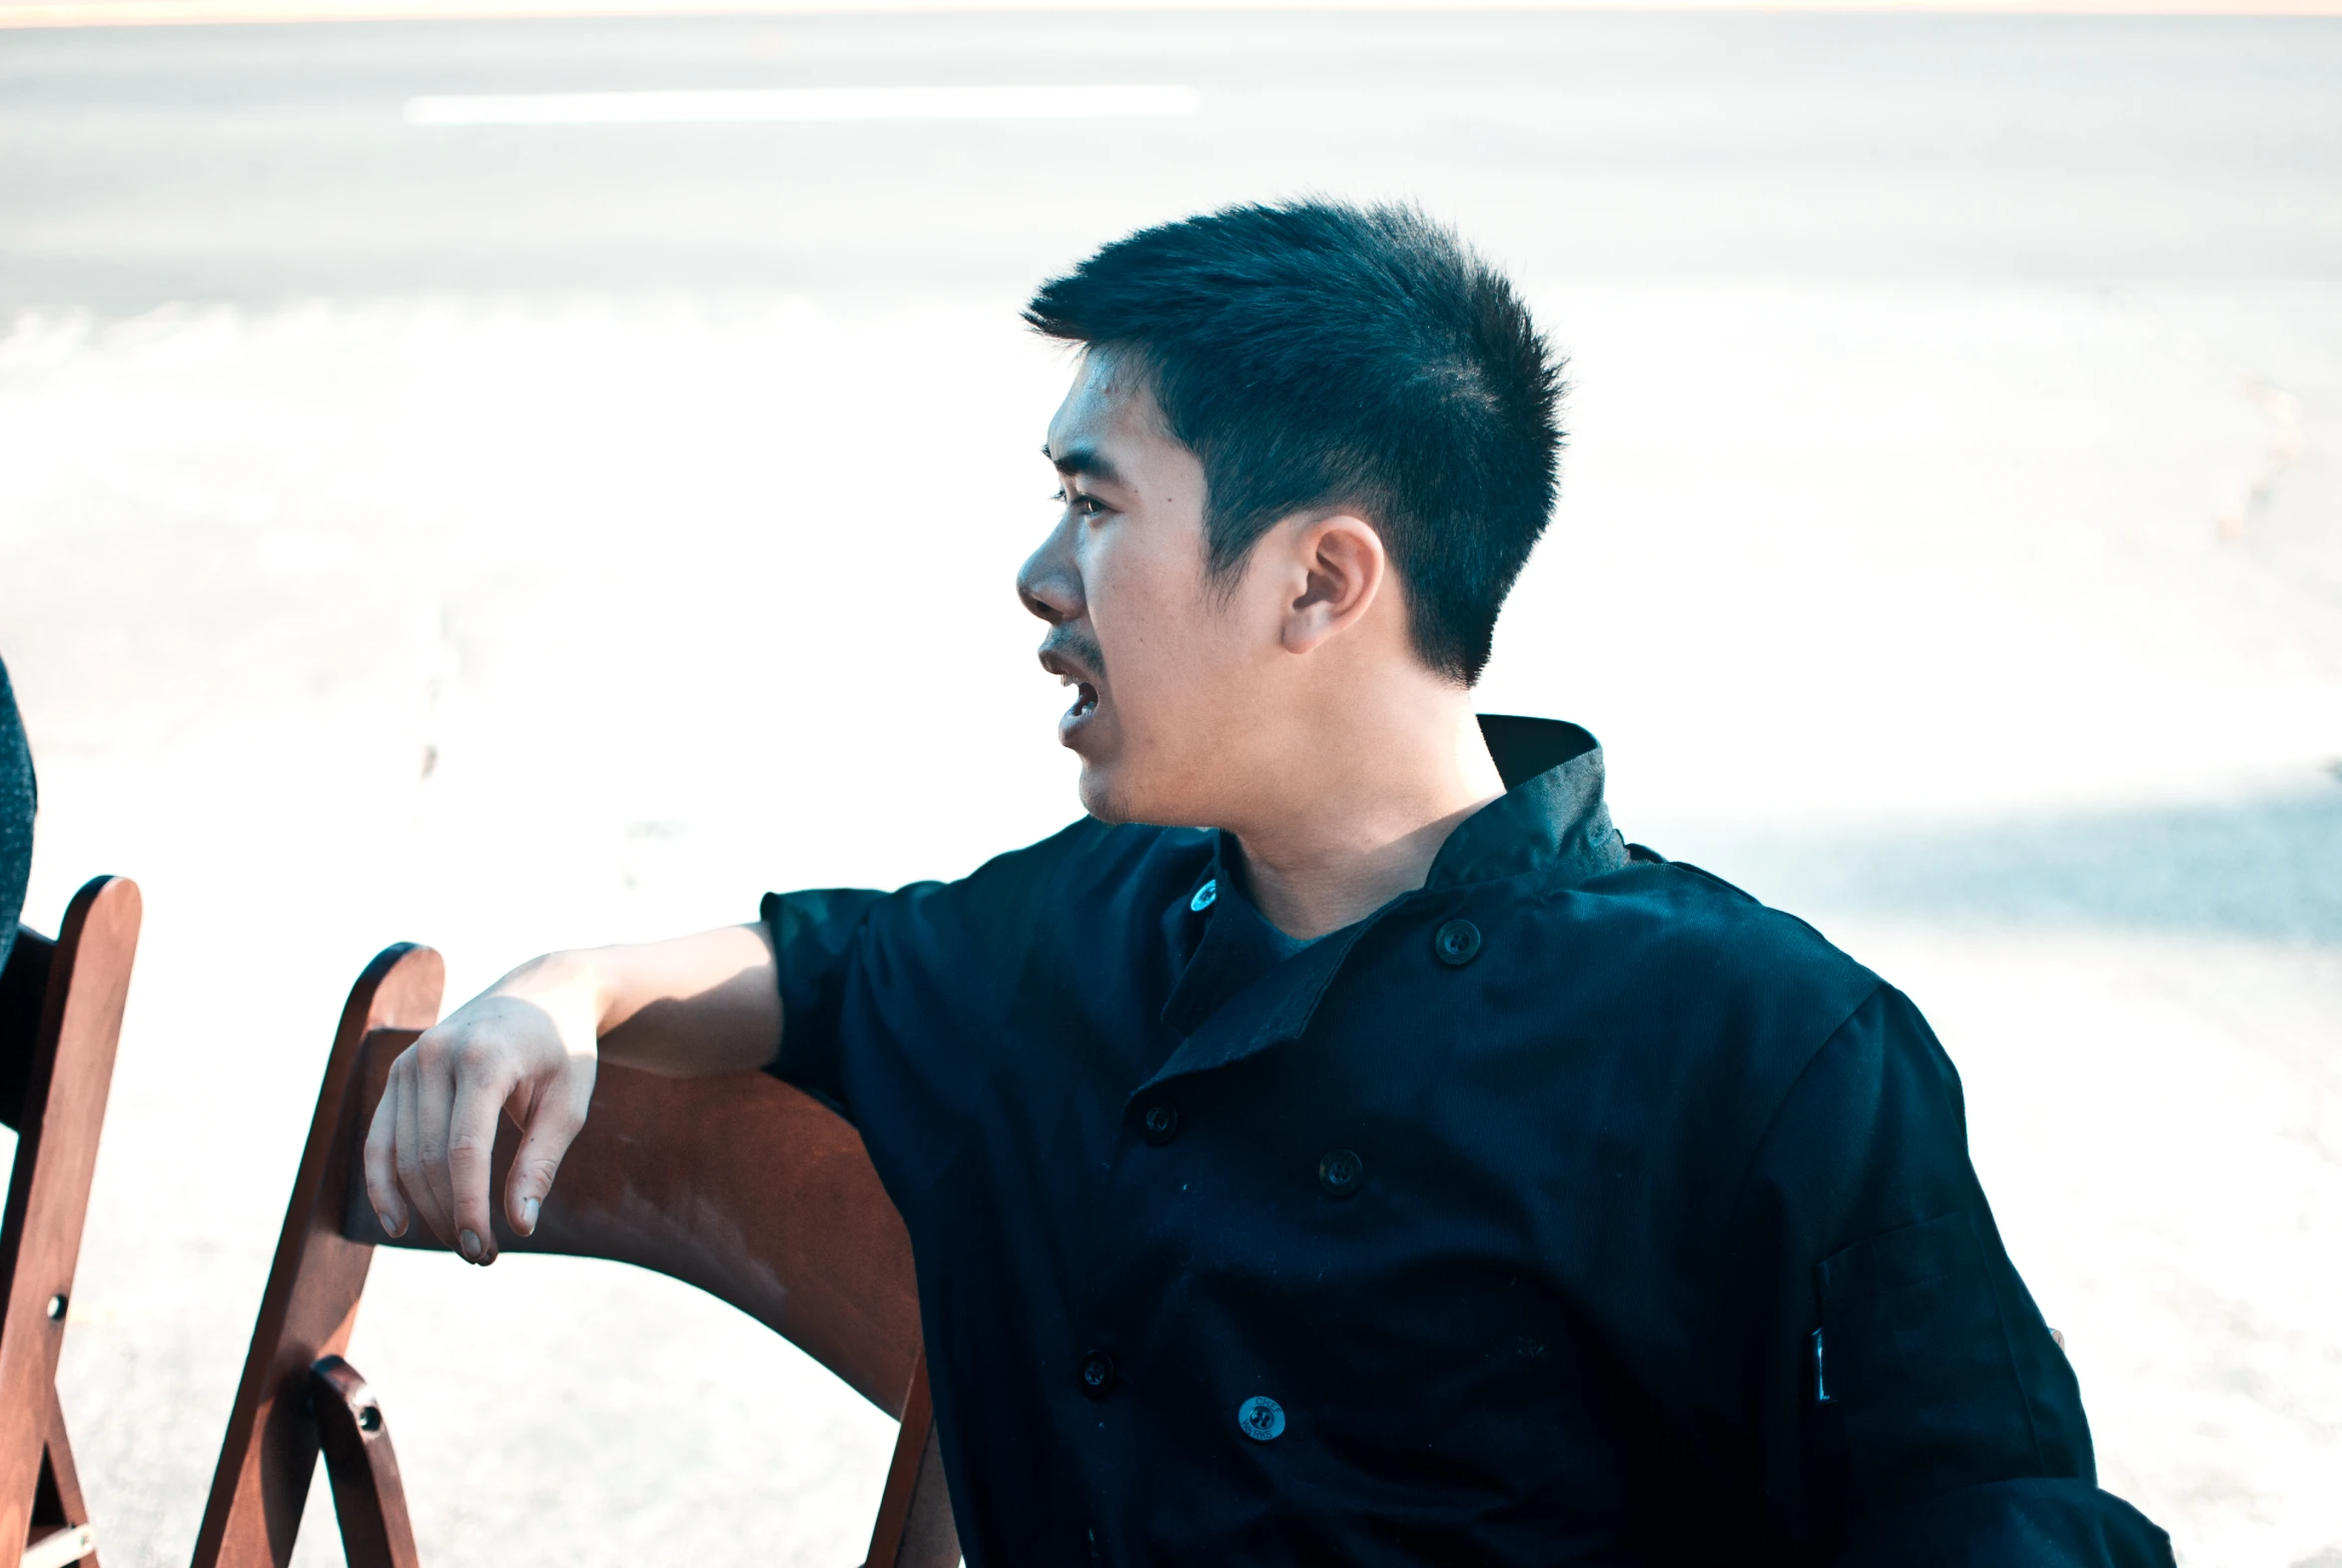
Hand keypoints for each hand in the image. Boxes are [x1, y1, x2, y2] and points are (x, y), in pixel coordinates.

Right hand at [363, 962, 599, 1264]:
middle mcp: (437, 1055)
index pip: (464, 1149)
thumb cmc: (562, 1053)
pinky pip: (379, 1138)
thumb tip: (519, 1226)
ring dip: (424, 1208)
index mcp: (485, 1058)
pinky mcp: (399, 1073)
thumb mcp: (569, 1105)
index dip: (468, 1207)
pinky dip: (383, 1184)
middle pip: (430, 1157)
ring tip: (461, 1243)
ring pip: (402, 1154)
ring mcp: (410, 1061)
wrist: (542, 993)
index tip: (485, 1251)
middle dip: (450, 1215)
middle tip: (482, 1256)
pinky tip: (400, 1223)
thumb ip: (541, 1163)